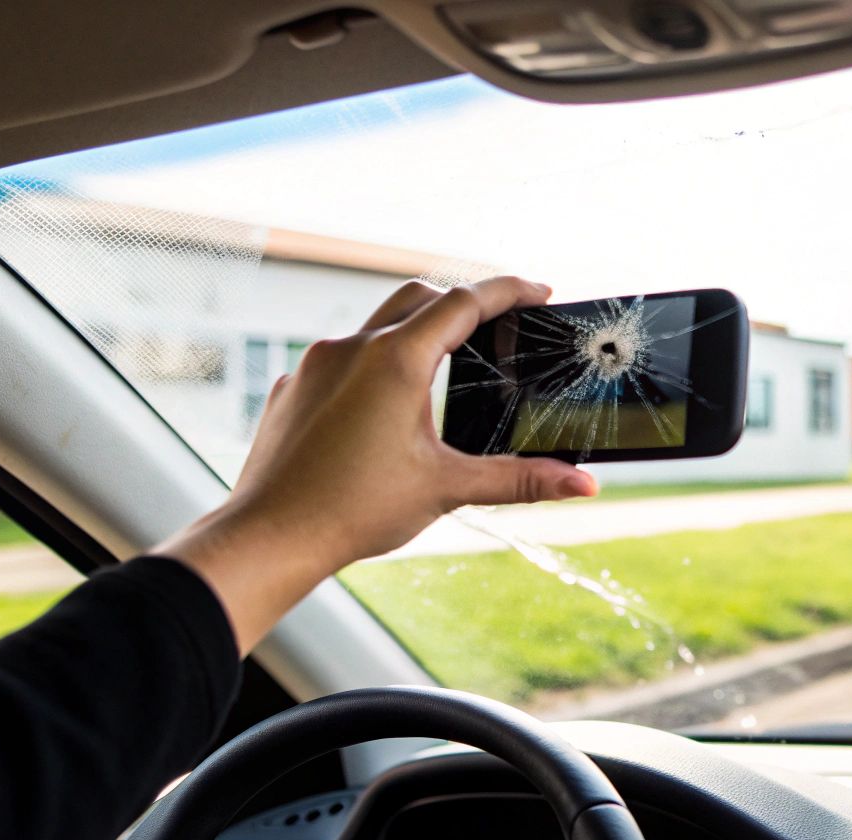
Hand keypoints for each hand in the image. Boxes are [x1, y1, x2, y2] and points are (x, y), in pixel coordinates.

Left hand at [157, 276, 596, 652]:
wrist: (269, 537)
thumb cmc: (353, 512)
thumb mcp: (447, 489)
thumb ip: (520, 480)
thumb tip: (583, 485)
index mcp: (397, 361)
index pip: (465, 302)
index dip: (508, 291)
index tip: (538, 290)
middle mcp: (353, 348)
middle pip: (419, 296)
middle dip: (462, 301)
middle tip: (497, 320)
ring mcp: (317, 365)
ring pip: (376, 325)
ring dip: (414, 330)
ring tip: (443, 362)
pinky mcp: (294, 389)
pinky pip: (340, 359)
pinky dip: (372, 365)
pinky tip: (383, 405)